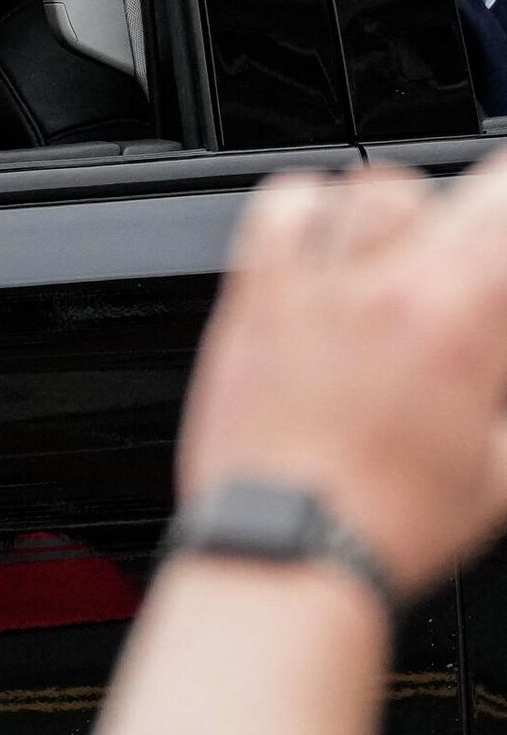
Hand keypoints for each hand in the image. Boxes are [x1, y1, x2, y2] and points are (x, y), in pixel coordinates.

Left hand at [177, 155, 506, 597]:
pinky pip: (277, 210)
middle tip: (477, 269)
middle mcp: (384, 284)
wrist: (286, 546)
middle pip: (449, 189)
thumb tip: (499, 354)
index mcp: (463, 316)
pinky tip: (326, 243)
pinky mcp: (252, 299)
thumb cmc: (390, 521)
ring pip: (366, 188)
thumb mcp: (502, 464)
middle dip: (479, 219)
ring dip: (398, 214)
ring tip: (405, 259)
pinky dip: (308, 208)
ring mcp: (312, 286)